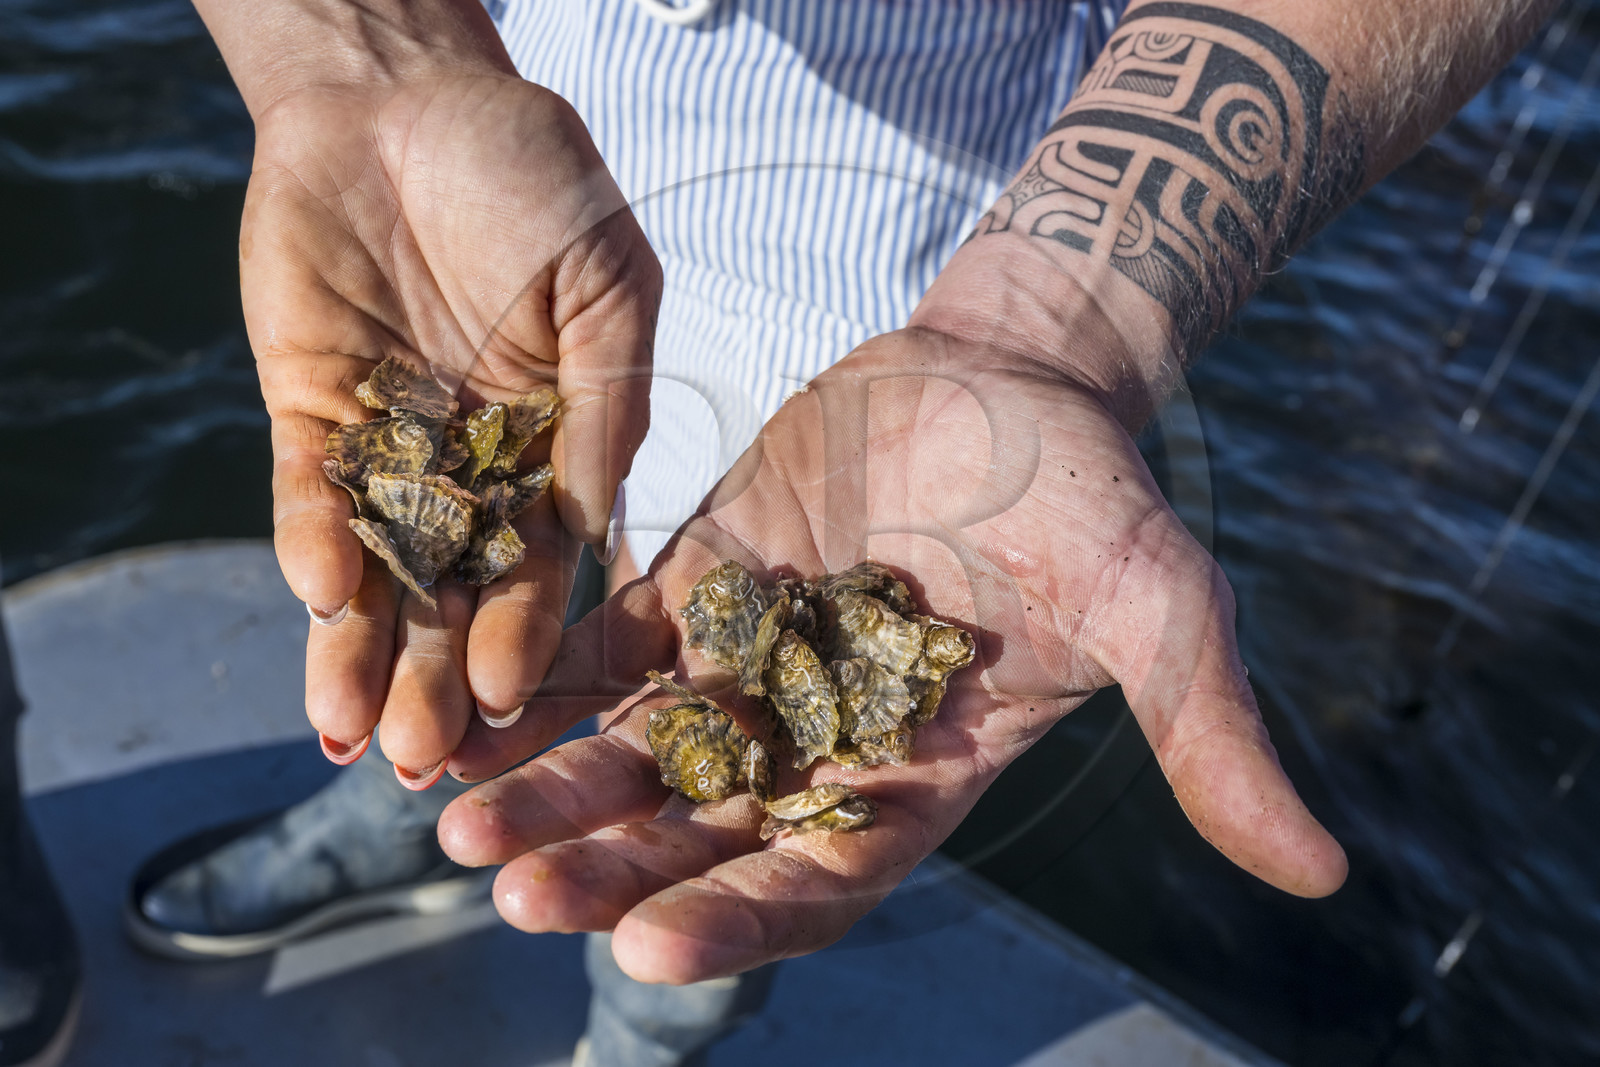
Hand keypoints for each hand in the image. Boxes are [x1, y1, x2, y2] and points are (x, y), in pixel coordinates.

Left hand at [244, 73, 659, 777]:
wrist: (406, 94)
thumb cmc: (535, 179)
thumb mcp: (609, 284)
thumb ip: (609, 406)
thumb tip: (596, 538)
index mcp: (555, 456)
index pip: (540, 569)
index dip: (524, 635)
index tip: (510, 699)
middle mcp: (472, 473)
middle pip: (450, 596)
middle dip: (434, 677)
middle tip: (423, 760)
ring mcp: (387, 450)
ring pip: (372, 572)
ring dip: (358, 650)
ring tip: (348, 735)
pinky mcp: (308, 415)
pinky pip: (307, 495)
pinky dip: (312, 541)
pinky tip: (319, 594)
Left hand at [435, 326, 1346, 982]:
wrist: (1019, 374)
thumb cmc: (1096, 493)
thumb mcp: (1162, 610)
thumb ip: (1208, 737)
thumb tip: (1322, 874)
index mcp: (919, 776)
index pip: (819, 879)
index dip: (739, 918)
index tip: (651, 943)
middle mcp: (823, 741)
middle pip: (700, 834)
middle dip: (611, 867)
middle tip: (513, 893)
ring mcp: (754, 664)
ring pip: (638, 752)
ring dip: (553, 790)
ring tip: (460, 824)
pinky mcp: (703, 585)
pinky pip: (610, 645)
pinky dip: (546, 681)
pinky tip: (469, 707)